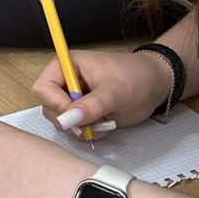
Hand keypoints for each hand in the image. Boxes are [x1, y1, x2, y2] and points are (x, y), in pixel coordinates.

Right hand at [34, 48, 171, 136]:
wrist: (156, 84)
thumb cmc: (137, 77)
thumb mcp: (115, 92)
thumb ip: (91, 106)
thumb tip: (68, 119)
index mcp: (66, 65)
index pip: (43, 89)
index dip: (57, 105)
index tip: (78, 115)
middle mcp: (64, 82)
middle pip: (49, 108)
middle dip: (72, 120)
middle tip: (96, 120)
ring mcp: (72, 98)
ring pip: (61, 122)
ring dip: (82, 127)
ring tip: (106, 120)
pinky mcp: (81, 112)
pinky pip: (74, 129)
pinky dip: (89, 131)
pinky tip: (106, 123)